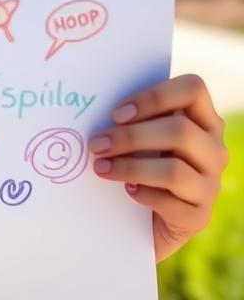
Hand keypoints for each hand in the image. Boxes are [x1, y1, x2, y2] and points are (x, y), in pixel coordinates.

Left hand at [88, 72, 229, 261]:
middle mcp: (214, 149)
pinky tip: (128, 191)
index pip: (193, 89)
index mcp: (202, 119)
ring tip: (100, 167)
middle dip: (130, 136)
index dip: (155, 97)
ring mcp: (210, 185)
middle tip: (96, 144)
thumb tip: (92, 101)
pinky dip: (144, 195)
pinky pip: (172, 205)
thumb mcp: (139, 134)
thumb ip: (131, 116)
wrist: (143, 216)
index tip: (117, 114)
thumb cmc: (137, 160)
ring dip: (130, 167)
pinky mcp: (199, 217)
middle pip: (181, 131)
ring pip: (175, 170)